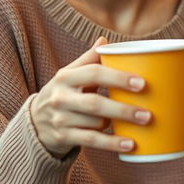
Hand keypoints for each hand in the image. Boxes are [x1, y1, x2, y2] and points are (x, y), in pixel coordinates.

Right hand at [30, 37, 150, 157]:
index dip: (118, 78)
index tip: (141, 83)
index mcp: (65, 76)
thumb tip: (104, 40)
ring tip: (139, 124)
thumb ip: (88, 59)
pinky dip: (111, 143)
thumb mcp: (70, 74)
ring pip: (95, 123)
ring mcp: (60, 119)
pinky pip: (91, 141)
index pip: (94, 73)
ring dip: (118, 124)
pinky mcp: (63, 137)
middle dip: (123, 109)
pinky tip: (129, 144)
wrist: (36, 121)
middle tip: (147, 114)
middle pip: (95, 103)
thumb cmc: (63, 92)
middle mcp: (60, 97)